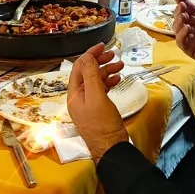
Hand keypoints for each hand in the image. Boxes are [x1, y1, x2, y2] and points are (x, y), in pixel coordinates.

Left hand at [67, 43, 127, 159]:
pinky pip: (102, 89)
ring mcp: (89, 103)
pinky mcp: (98, 108)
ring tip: (120, 66)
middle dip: (100, 61)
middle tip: (113, 54)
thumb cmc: (103, 125)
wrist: (112, 147)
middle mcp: (79, 98)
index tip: (102, 46)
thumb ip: (91, 76)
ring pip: (96, 80)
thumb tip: (87, 57)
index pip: (79, 68)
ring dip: (107, 71)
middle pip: (87, 73)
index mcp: (74, 95)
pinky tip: (117, 79)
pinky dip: (109, 82)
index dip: (90, 55)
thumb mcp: (97, 97)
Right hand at [173, 0, 194, 64]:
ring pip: (176, 28)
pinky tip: (187, 29)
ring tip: (183, 16)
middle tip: (182, 6)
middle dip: (178, 11)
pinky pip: (180, 41)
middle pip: (178, 17)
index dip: (179, 0)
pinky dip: (181, 34)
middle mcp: (190, 26)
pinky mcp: (189, 48)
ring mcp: (188, 37)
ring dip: (178, 21)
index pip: (185, 7)